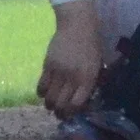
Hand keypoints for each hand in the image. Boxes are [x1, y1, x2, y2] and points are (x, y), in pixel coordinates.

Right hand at [38, 1, 105, 118]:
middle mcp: (72, 77)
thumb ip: (92, 82)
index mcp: (88, 78)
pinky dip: (42, 93)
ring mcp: (58, 72)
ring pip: (49, 98)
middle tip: (61, 114)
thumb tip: (85, 100)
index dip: (73, 113)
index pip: (77, 104)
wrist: (77, 24)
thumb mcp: (98, 64)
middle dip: (60, 114)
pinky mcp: (46, 65)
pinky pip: (41, 86)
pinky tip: (45, 93)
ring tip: (52, 105)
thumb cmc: (91, 45)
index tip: (73, 114)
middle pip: (61, 105)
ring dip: (50, 105)